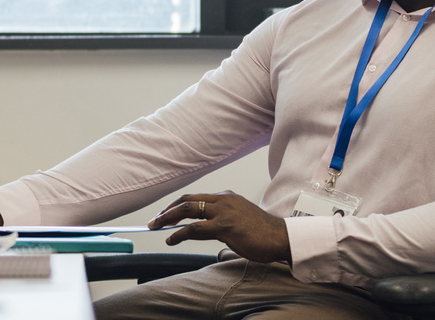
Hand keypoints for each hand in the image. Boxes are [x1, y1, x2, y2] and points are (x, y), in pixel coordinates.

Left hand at [147, 190, 289, 263]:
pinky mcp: (225, 226)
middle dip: (167, 210)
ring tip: (156, 227)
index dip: (176, 205)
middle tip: (154, 220)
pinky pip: (195, 228)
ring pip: (187, 210)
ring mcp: (223, 212)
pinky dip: (179, 233)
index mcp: (226, 197)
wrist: (281, 237)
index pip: (194, 197)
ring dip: (167, 218)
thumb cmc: (262, 232)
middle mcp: (222, 200)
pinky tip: (171, 239)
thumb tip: (200, 229)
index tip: (164, 214)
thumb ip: (220, 219)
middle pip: (187, 200)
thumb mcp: (238, 219)